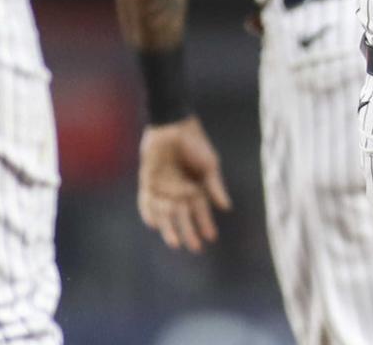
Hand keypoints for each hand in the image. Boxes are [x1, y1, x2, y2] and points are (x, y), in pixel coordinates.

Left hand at [137, 117, 232, 253]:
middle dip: (189, 231)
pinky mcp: (148, 181)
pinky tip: (154, 224)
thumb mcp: (210, 165)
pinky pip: (146, 202)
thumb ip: (215, 186)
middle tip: (194, 247)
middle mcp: (179, 191)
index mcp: (196, 187)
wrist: (173, 126)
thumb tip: (226, 207)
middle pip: (184, 216)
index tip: (211, 238)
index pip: (201, 211)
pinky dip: (149, 213)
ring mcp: (163, 187)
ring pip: (166, 214)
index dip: (206, 224)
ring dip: (170, 228)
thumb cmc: (196, 144)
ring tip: (175, 243)